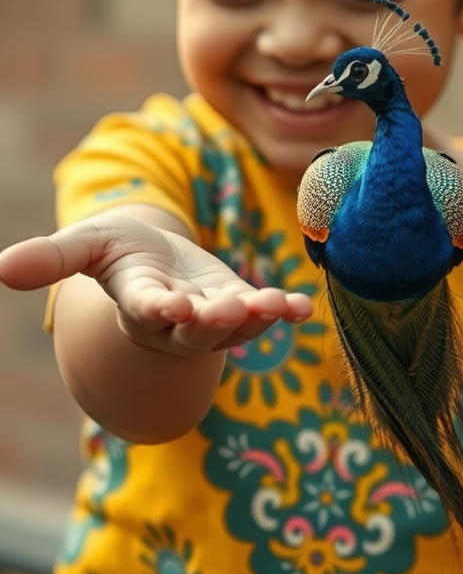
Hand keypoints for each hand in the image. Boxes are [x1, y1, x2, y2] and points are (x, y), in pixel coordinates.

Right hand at [0, 215, 313, 357]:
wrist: (152, 261)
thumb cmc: (116, 253)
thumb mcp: (85, 246)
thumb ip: (50, 258)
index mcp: (139, 302)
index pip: (148, 309)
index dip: (160, 308)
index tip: (171, 304)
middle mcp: (177, 318)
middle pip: (196, 326)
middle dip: (213, 318)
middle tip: (228, 308)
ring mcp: (212, 316)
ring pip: (233, 327)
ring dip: (254, 317)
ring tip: (274, 305)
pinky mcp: (240, 305)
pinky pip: (263, 316)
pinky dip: (282, 312)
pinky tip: (301, 306)